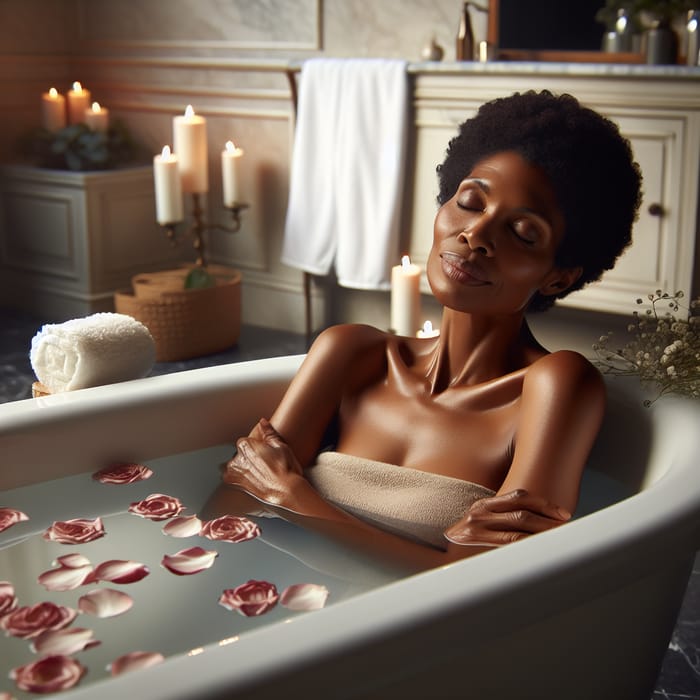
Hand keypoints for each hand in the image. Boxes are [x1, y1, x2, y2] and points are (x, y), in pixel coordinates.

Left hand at [223, 418, 304, 507]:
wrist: (286, 490)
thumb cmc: (285, 468)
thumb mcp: (280, 445)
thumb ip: (268, 432)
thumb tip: (262, 422)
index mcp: (246, 445)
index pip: (246, 441)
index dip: (255, 446)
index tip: (263, 452)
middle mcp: (237, 458)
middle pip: (240, 453)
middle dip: (249, 456)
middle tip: (263, 462)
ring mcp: (234, 471)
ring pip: (235, 464)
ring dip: (243, 466)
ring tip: (259, 472)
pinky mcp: (235, 483)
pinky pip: (230, 476)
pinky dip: (236, 477)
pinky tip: (249, 479)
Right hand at [444, 489, 570, 546]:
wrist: (435, 557)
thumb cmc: (465, 546)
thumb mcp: (481, 528)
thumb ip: (501, 524)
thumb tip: (537, 527)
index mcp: (484, 505)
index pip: (519, 496)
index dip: (544, 503)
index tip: (563, 513)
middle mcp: (480, 511)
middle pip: (523, 508)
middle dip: (548, 517)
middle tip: (567, 525)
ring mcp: (477, 525)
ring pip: (520, 522)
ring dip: (543, 528)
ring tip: (560, 535)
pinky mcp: (476, 540)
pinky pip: (511, 539)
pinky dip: (530, 541)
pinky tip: (542, 546)